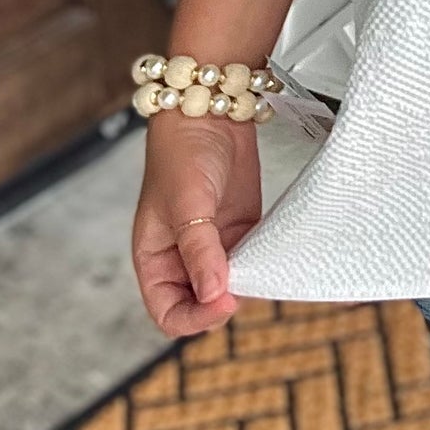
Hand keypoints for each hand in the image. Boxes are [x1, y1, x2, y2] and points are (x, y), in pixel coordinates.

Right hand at [132, 114, 261, 334]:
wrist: (210, 111)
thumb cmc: (183, 153)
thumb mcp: (187, 202)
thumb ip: (200, 250)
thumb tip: (214, 294)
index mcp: (155, 259)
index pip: (168, 313)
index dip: (194, 318)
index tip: (223, 302)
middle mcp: (183, 258)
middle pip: (201, 305)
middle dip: (222, 305)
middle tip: (246, 287)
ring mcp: (215, 245)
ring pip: (230, 287)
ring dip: (246, 287)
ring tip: (261, 272)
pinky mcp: (241, 229)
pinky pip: (252, 261)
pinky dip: (263, 266)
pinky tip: (274, 259)